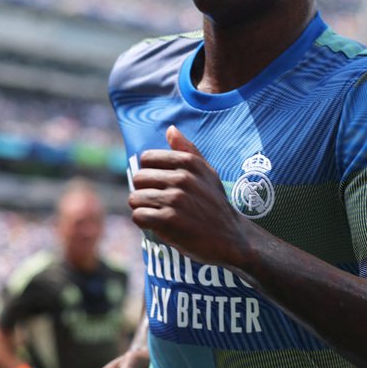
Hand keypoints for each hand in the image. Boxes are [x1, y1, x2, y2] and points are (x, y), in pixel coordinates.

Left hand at [128, 126, 252, 268]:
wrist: (231, 238)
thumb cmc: (216, 204)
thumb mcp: (208, 173)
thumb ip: (188, 150)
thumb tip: (171, 129)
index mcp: (189, 163)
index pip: (147, 158)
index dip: (150, 173)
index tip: (161, 185)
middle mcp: (182, 178)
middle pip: (138, 178)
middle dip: (144, 191)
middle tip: (160, 203)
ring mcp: (175, 199)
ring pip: (135, 198)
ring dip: (143, 209)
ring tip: (160, 215)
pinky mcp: (169, 220)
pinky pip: (138, 216)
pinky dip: (144, 223)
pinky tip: (158, 225)